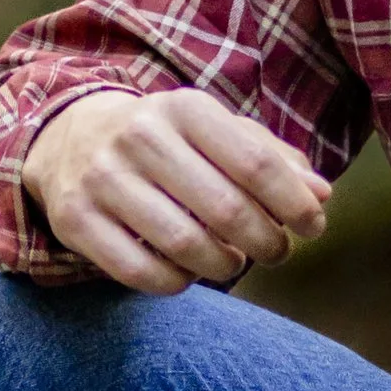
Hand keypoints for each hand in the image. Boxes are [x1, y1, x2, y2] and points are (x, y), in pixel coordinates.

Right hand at [21, 87, 331, 292]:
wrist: (70, 138)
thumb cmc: (168, 141)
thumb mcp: (217, 132)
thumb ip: (272, 159)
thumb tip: (321, 195)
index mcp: (185, 108)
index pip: (256, 163)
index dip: (295, 205)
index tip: (312, 228)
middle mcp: (140, 136)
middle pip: (226, 210)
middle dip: (266, 243)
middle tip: (275, 252)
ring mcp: (102, 178)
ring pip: (186, 247)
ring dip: (224, 266)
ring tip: (231, 261)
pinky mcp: (75, 219)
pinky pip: (142, 273)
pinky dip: (176, 283)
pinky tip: (186, 272)